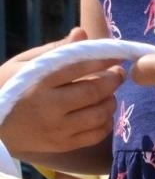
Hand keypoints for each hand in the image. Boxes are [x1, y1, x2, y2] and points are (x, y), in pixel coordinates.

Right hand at [0, 29, 122, 153]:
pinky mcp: (63, 145)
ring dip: (111, 101)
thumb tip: (82, 34)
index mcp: (38, 81)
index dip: (101, 60)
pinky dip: (106, 123)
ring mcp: (58, 129)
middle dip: (112, 80)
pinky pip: (95, 135)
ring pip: (98, 115)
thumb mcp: (22, 64)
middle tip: (119, 73)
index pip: (78, 67)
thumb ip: (54, 51)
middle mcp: (49, 106)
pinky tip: (104, 112)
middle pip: (92, 92)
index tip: (115, 54)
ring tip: (110, 92)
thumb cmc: (5, 87)